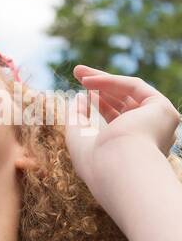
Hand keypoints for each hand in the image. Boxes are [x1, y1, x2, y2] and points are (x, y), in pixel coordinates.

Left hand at [65, 64, 180, 201]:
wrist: (118, 168)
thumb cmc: (96, 161)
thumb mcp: (79, 137)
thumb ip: (78, 117)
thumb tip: (79, 97)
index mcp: (137, 148)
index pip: (120, 118)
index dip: (99, 102)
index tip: (80, 92)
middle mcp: (153, 136)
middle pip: (126, 101)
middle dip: (100, 85)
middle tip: (77, 72)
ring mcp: (160, 123)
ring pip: (130, 92)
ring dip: (102, 79)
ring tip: (78, 72)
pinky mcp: (163, 109)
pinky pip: (134, 86)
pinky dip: (110, 81)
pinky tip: (87, 81)